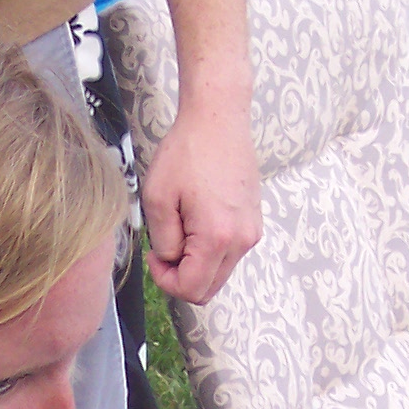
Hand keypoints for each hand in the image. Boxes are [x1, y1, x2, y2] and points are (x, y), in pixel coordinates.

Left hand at [138, 95, 260, 304]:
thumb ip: (163, 241)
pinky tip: (195, 222)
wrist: (218, 120)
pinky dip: (209, 251)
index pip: (191, 289)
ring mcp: (251, 232)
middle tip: (163, 249)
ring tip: (179, 229)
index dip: (166, 281)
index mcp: (217, 238)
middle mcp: (242, 241)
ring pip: (219, 273)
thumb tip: (171, 260)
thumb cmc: (186, 152)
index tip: (154, 255)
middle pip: (209, 289)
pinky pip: (229, 254)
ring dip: (195, 264)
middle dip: (181, 278)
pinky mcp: (253, 223)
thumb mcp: (158, 198)